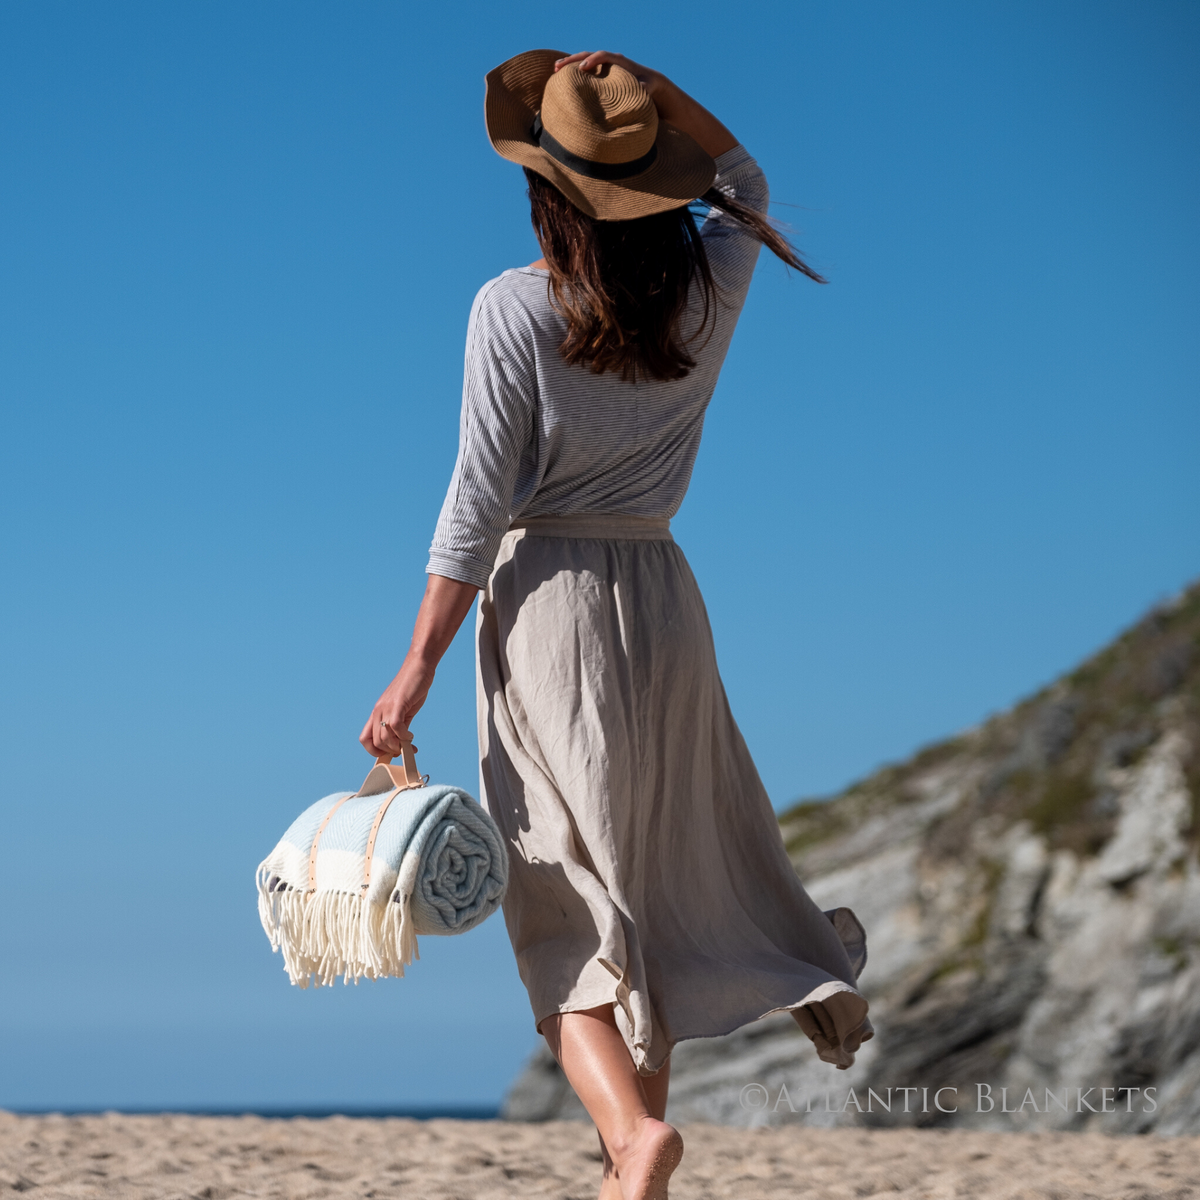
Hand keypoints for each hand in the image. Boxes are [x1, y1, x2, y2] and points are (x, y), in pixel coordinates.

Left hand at [357, 573, 479, 761]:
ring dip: (397, 746)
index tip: (390, 753)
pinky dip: (404, 737)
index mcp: (377, 713)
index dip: (374, 751)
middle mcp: (378, 711)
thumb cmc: (413, 686)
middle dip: (390, 751)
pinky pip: (396, 727)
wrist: (419, 666)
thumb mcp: (404, 709)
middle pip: (375, 742)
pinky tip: (411, 736)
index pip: (364, 739)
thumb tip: (402, 742)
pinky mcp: (398, 704)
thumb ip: (400, 724)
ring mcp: (386, 707)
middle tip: (403, 750)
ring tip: (408, 744)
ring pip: (385, 738)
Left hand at [553, 51, 736, 157]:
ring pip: (619, 62)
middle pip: (600, 58)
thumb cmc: (654, 133)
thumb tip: (580, 147)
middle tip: (558, 67)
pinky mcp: (659, 85)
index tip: (554, 73)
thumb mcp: (624, 132)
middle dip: (578, 59)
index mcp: (619, 84)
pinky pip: (643, 84)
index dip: (573, 67)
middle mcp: (629, 76)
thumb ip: (608, 131)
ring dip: (600, 61)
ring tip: (584, 68)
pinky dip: (632, 88)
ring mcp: (645, 77)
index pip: (593, 69)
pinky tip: (619, 87)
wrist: (686, 129)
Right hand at [554, 51, 670, 102]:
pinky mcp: (600, 72)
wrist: (649, 82)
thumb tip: (642, 89)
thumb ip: (644, 88)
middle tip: (558, 67)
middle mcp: (609, 60)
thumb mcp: (648, 88)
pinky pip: (585, 69)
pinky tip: (562, 77)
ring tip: (555, 69)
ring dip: (569, 63)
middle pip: (588, 55)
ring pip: (583, 59)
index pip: (603, 56)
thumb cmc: (648, 87)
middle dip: (573, 60)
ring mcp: (603, 65)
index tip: (583, 67)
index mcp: (620, 61)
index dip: (593, 60)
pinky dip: (574, 71)